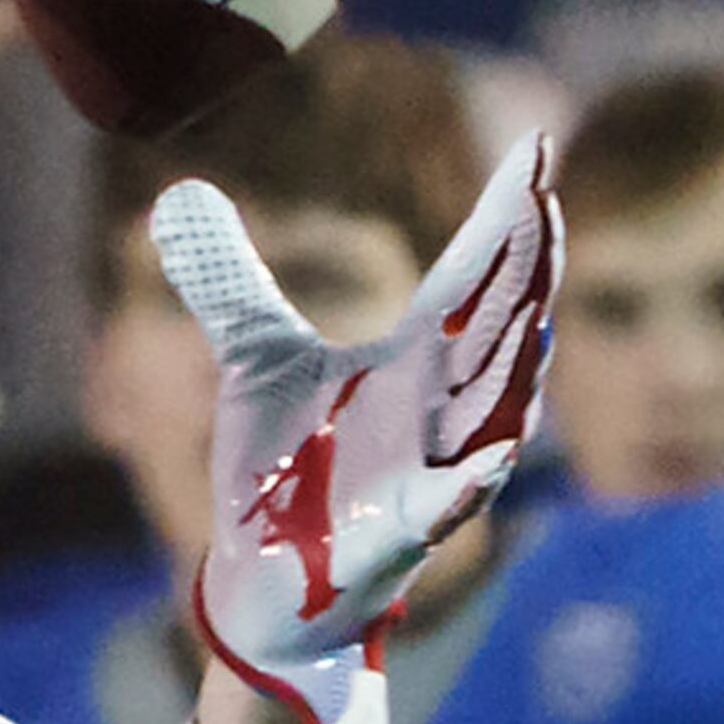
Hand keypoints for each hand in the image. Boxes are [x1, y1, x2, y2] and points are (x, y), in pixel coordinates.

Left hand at [158, 135, 561, 723]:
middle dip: (525, 272)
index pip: (474, 273)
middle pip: (500, 330)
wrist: (264, 579)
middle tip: (543, 201)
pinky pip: (446, 510)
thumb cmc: (284, 468)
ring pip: (494, 414)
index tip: (537, 145)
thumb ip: (228, 278)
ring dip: (515, 366)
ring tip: (536, 309)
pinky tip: (489, 461)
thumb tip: (181, 194)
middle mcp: (438, 410)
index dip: (506, 213)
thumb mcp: (251, 357)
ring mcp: (429, 474)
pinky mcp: (400, 537)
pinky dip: (466, 485)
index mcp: (416, 359)